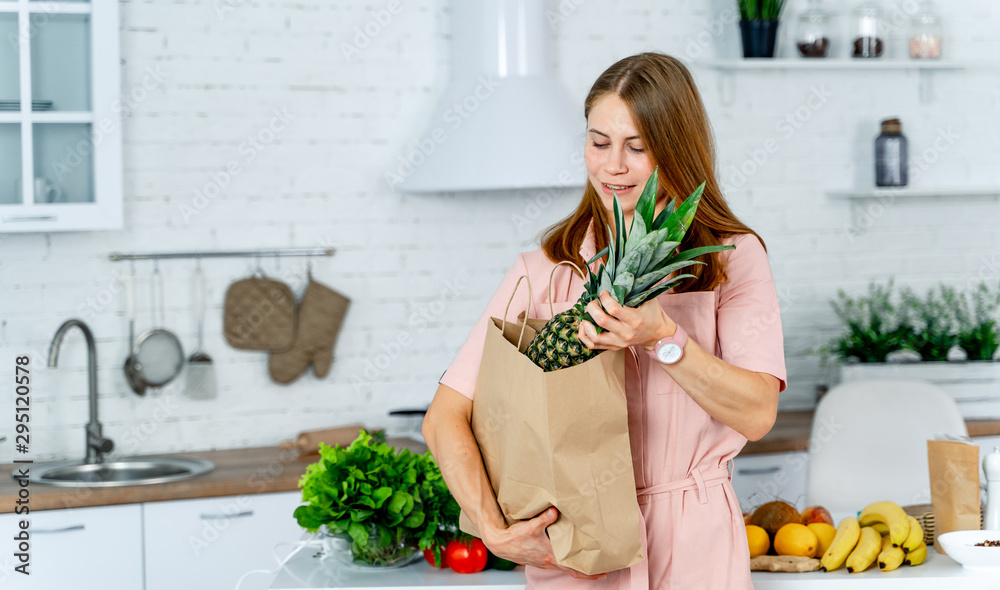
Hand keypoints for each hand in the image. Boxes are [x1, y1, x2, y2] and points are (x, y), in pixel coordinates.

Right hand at [481, 507, 605, 579]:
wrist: (499, 543)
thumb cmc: (514, 538)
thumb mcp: (530, 526)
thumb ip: (544, 518)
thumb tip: (555, 510)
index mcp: (551, 556)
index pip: (574, 569)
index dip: (589, 573)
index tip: (602, 573)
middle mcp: (549, 562)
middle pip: (572, 570)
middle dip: (587, 571)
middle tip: (600, 569)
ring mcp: (544, 561)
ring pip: (564, 566)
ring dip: (575, 566)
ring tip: (585, 560)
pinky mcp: (538, 558)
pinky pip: (556, 562)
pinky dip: (564, 561)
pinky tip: (565, 554)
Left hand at [578, 290, 674, 351]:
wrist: (659, 335)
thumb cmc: (653, 314)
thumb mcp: (649, 299)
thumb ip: (636, 288)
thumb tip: (621, 272)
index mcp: (635, 319)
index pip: (613, 308)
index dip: (604, 298)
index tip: (603, 292)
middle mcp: (626, 333)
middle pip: (601, 321)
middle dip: (592, 308)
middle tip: (593, 302)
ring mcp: (619, 342)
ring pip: (594, 337)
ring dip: (585, 324)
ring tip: (586, 315)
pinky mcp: (614, 347)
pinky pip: (593, 345)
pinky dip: (584, 336)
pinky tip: (585, 326)